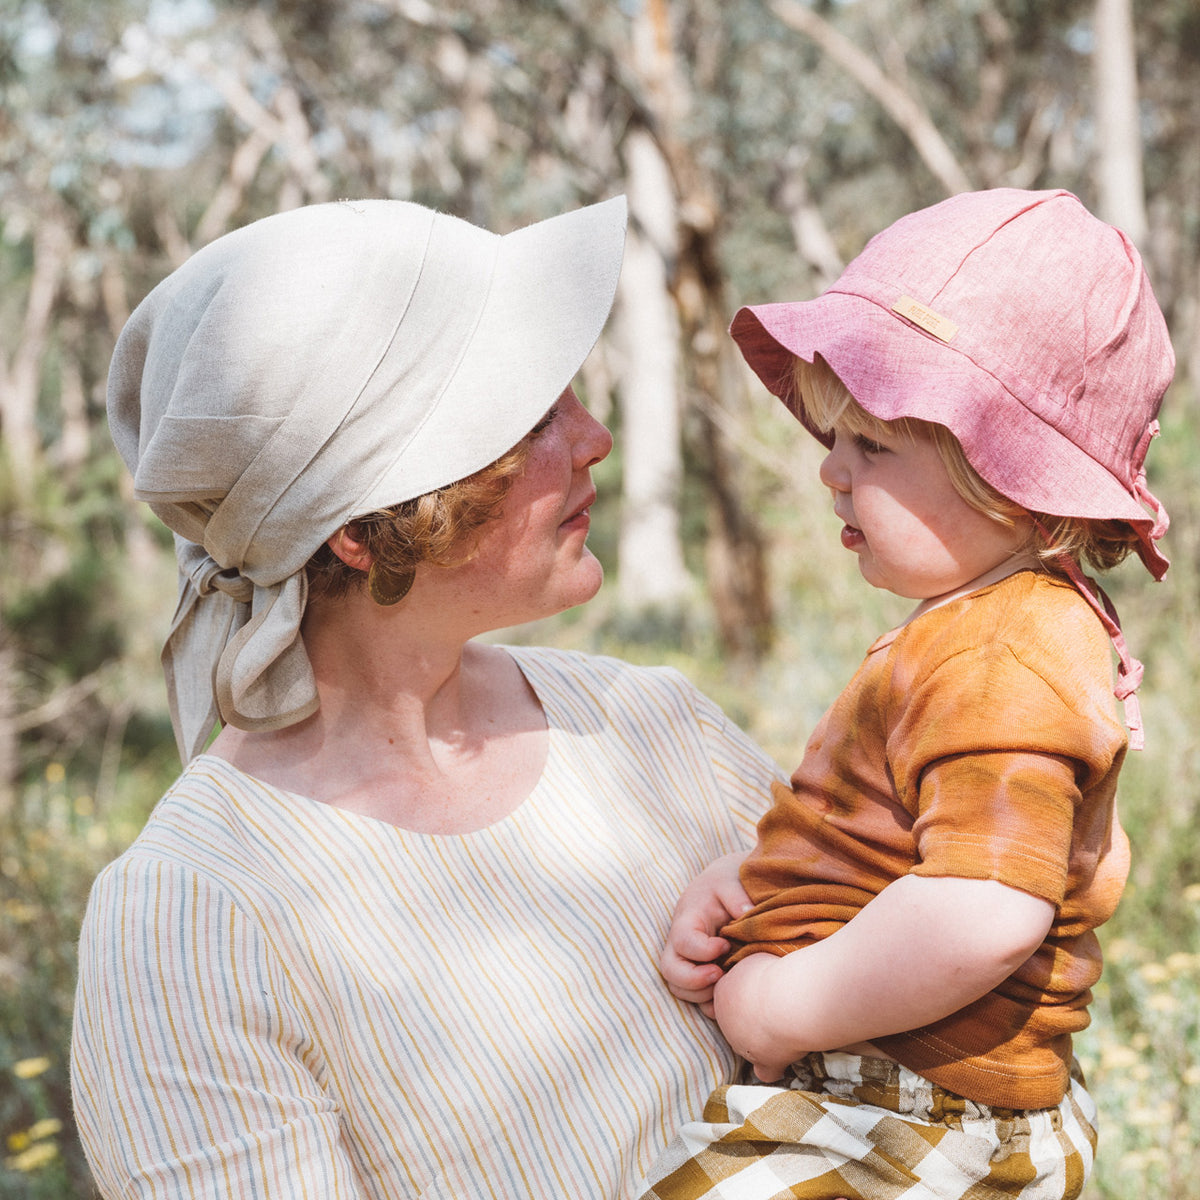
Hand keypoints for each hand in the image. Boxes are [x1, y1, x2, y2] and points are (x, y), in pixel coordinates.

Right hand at [659, 852, 752, 1016]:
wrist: (726, 885)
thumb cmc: (728, 883)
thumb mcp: (731, 881)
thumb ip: (737, 896)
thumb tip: (747, 913)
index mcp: (688, 919)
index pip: (682, 941)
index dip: (702, 950)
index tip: (725, 944)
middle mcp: (680, 942)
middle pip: (670, 970)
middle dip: (694, 980)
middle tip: (721, 973)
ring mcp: (686, 959)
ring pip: (678, 987)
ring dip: (701, 994)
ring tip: (726, 982)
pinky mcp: (697, 971)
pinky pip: (694, 997)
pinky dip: (709, 1004)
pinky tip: (729, 997)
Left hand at [712, 953, 802, 1081]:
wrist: (787, 999)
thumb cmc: (773, 973)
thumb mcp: (753, 960)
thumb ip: (746, 972)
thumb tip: (750, 973)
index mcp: (722, 994)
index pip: (727, 998)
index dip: (745, 995)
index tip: (763, 989)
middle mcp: (726, 1022)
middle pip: (736, 1022)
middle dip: (753, 1017)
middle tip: (777, 1005)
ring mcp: (744, 1044)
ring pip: (750, 1045)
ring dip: (765, 1038)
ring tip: (786, 1023)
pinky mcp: (765, 1061)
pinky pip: (765, 1070)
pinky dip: (773, 1067)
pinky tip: (784, 1059)